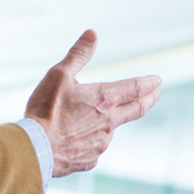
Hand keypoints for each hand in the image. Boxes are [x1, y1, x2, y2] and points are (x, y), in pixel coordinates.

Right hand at [25, 29, 161, 176]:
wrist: (36, 149)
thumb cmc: (45, 110)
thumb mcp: (59, 75)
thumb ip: (78, 54)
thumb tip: (92, 34)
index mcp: (104, 99)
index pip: (135, 88)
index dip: (148, 83)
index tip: (157, 81)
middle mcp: (109, 122)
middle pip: (136, 109)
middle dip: (148, 100)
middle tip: (155, 96)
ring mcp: (101, 142)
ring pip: (111, 129)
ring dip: (110, 121)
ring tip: (98, 117)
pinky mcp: (91, 158)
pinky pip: (95, 146)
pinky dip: (91, 139)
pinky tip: (77, 138)